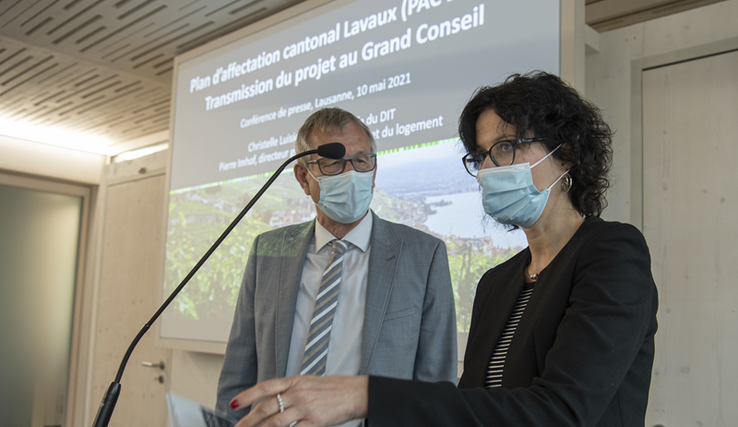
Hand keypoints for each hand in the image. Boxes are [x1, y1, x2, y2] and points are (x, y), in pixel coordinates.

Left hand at [231, 375, 368, 426]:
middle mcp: (298, 392)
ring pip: (276, 422)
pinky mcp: (315, 421)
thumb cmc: (334, 389)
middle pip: (266, 408)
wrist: (356, 393)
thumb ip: (291, 390)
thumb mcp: (309, 383)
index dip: (247, 396)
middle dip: (248, 421)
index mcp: (295, 381)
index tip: (233, 404)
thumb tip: (272, 400)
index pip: (265, 387)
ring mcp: (306, 407)